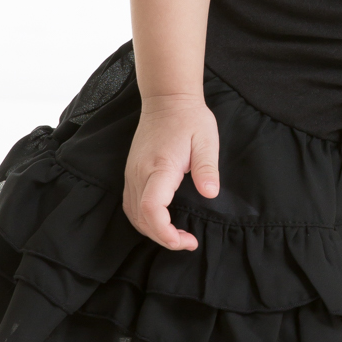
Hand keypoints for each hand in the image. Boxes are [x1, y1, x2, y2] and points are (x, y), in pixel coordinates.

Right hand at [123, 94, 220, 250]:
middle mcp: (140, 173)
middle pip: (141, 218)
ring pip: (133, 215)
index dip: (165, 232)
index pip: (151, 209)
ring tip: (177, 236)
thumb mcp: (206, 139)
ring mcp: (132, 174)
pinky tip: (162, 222)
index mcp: (159, 167)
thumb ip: (207, 167)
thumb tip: (210, 193)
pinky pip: (131, 205)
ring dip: (152, 231)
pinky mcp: (131, 174)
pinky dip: (144, 220)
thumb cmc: (189, 119)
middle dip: (163, 238)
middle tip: (188, 242)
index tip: (185, 240)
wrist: (166, 100)